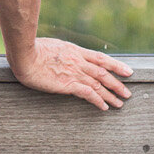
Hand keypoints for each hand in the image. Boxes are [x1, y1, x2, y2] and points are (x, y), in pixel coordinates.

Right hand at [9, 36, 132, 111]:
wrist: (25, 55)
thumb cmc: (32, 49)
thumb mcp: (52, 45)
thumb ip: (61, 51)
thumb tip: (63, 54)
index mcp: (75, 51)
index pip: (101, 58)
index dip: (116, 65)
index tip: (127, 71)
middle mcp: (78, 61)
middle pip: (104, 72)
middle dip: (118, 83)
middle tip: (127, 92)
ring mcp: (75, 72)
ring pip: (99, 84)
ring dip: (111, 95)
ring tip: (120, 103)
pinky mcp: (68, 84)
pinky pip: (88, 93)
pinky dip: (98, 101)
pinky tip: (104, 107)